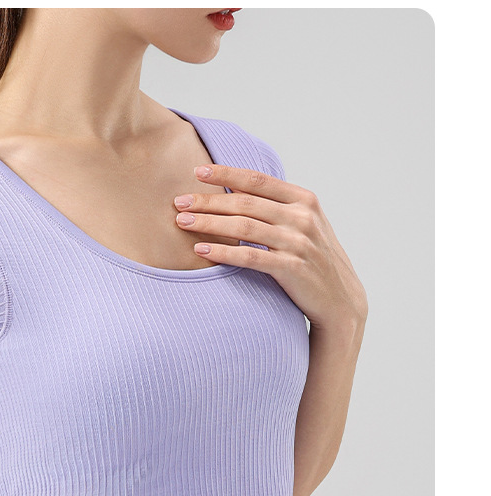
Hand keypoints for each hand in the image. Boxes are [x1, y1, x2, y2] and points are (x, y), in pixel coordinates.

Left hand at [173, 166, 367, 329]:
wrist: (339, 300)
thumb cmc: (313, 260)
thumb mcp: (302, 225)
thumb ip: (276, 207)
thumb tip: (235, 188)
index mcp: (304, 200)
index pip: (257, 181)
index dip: (225, 174)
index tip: (196, 171)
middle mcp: (302, 217)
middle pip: (245, 203)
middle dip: (208, 201)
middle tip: (179, 202)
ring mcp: (298, 243)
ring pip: (244, 227)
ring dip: (210, 223)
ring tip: (183, 222)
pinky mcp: (291, 268)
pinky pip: (250, 257)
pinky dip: (224, 252)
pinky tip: (202, 250)